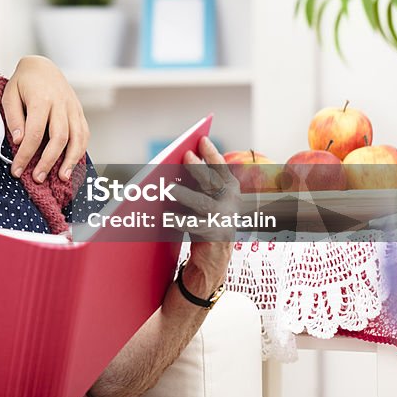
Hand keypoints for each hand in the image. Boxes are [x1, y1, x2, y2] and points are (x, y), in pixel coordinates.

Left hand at [3, 55, 88, 182]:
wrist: (42, 66)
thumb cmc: (23, 82)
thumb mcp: (10, 95)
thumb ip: (14, 118)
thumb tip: (19, 141)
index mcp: (41, 100)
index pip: (34, 134)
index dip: (26, 155)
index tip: (17, 170)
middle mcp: (60, 104)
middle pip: (59, 138)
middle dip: (49, 161)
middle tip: (38, 178)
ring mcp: (73, 107)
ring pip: (77, 137)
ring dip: (71, 160)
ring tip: (62, 177)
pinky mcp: (79, 111)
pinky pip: (84, 133)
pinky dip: (80, 150)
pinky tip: (72, 163)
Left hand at [172, 137, 235, 289]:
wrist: (213, 256)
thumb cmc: (205, 218)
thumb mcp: (205, 196)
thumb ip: (199, 180)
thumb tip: (183, 159)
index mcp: (230, 188)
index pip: (222, 168)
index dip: (212, 153)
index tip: (201, 139)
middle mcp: (230, 202)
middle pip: (213, 182)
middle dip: (199, 168)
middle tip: (186, 156)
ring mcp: (223, 218)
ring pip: (202, 203)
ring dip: (185, 194)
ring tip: (169, 188)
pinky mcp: (213, 234)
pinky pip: (192, 225)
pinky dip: (178, 219)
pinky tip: (165, 215)